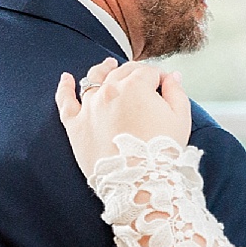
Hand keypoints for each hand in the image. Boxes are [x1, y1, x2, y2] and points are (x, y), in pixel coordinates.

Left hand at [55, 58, 191, 178]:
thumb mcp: (180, 118)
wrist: (139, 182)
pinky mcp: (76, 126)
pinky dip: (64, 88)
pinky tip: (65, 78)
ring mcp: (90, 107)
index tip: (164, 85)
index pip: (148, 71)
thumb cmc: (161, 151)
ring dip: (103, 69)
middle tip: (143, 80)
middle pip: (122, 72)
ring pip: (94, 79)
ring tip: (108, 64)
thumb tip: (172, 77)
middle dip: (135, 73)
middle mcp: (109, 90)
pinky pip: (66, 102)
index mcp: (135, 86)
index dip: (159, 77)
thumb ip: (176, 91)